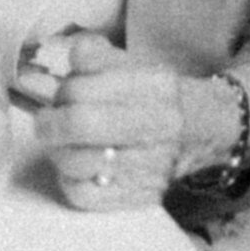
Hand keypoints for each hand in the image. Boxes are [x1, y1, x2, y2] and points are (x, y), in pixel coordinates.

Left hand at [35, 36, 237, 208]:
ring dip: (58, 153)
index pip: (86, 87)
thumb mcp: (134, 65)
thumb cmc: (157, 96)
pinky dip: (69, 181)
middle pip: (81, 124)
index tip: (61, 94)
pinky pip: (85, 196)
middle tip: (45, 123)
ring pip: (77, 163)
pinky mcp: (142, 197)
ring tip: (61, 145)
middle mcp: (160, 124)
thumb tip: (72, 53)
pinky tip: (76, 168)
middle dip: (51, 123)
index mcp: (156, 84)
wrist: (204, 131)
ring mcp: (152, 165)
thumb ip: (98, 56)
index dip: (63, 91)